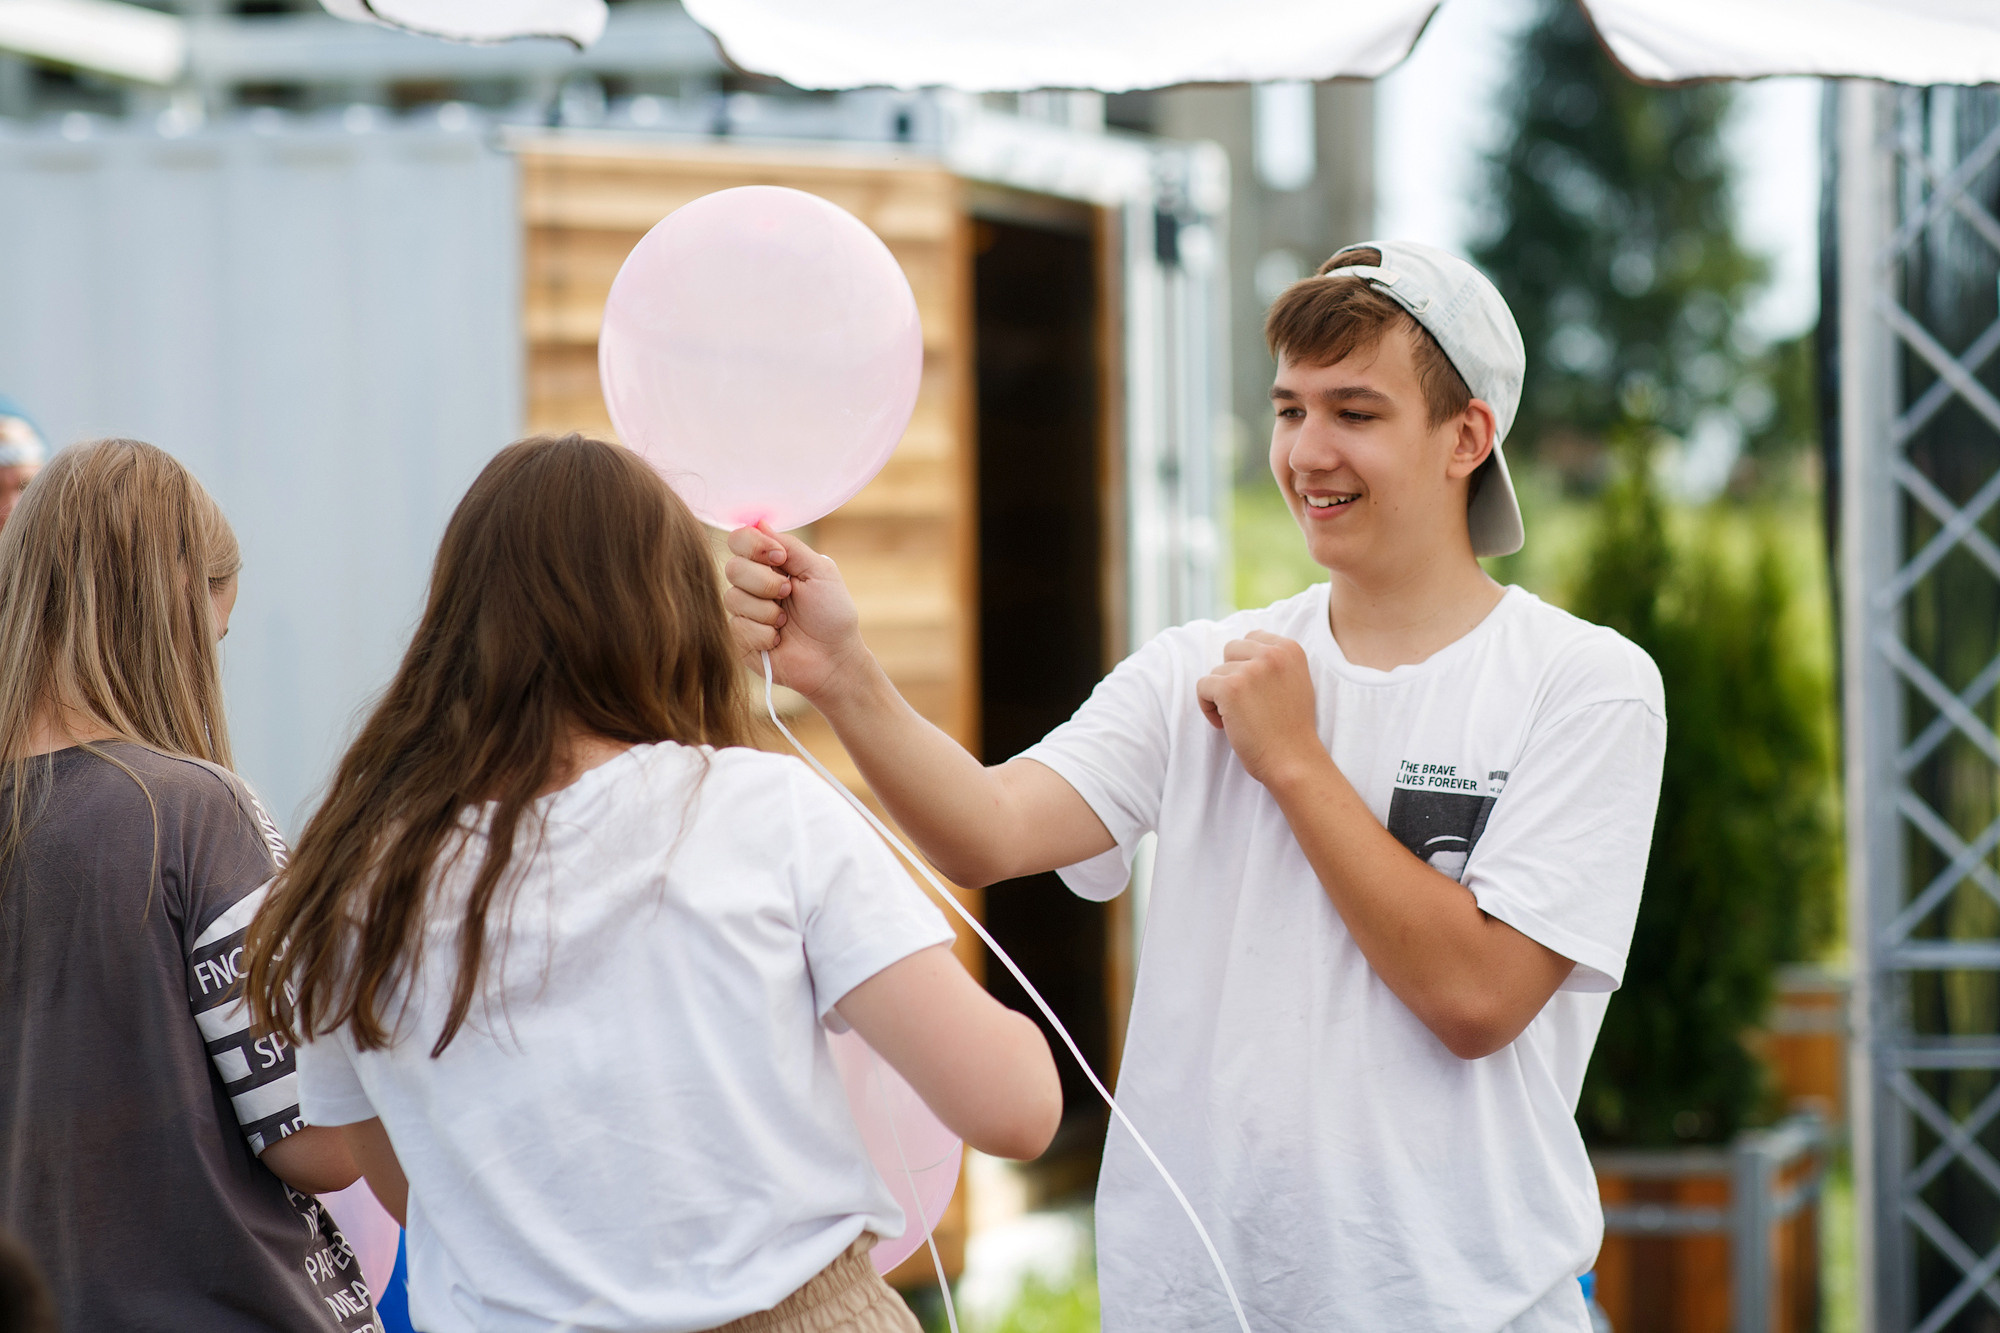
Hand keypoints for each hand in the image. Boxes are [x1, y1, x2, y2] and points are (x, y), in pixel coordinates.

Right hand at [724, 526, 867, 703]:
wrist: (835, 658)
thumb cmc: (832, 614)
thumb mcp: (819, 571)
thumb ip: (791, 546)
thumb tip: (759, 522)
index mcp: (771, 563)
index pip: (740, 540)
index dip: (753, 545)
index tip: (780, 558)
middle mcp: (753, 584)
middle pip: (732, 567)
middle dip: (765, 582)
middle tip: (789, 593)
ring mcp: (745, 612)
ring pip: (733, 598)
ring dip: (767, 611)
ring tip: (786, 622)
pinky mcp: (740, 639)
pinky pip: (738, 627)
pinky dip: (764, 634)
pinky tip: (779, 640)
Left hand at [1195, 631, 1325, 787]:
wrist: (1293, 760)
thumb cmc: (1291, 729)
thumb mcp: (1295, 682)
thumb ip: (1275, 662)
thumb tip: (1245, 647)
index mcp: (1290, 649)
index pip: (1252, 638)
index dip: (1246, 665)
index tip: (1254, 691)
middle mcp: (1272, 654)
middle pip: (1231, 650)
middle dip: (1232, 676)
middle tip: (1246, 705)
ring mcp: (1251, 670)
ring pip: (1216, 672)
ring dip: (1221, 696)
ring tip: (1240, 718)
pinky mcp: (1230, 688)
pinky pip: (1203, 686)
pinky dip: (1208, 708)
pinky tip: (1226, 724)